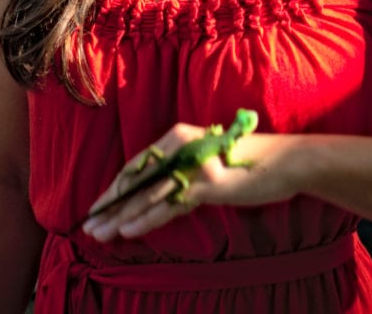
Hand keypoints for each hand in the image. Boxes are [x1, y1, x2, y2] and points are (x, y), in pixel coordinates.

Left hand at [82, 121, 297, 240]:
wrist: (283, 161)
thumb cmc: (245, 162)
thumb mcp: (207, 160)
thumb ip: (182, 171)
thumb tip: (154, 194)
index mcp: (178, 137)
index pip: (139, 166)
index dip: (116, 188)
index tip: (98, 207)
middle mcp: (181, 146)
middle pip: (137, 179)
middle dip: (110, 204)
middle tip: (89, 225)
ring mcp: (194, 164)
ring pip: (148, 194)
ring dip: (121, 216)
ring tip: (100, 233)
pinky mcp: (207, 182)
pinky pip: (169, 204)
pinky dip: (146, 218)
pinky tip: (128, 230)